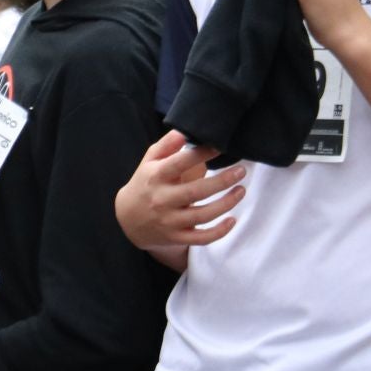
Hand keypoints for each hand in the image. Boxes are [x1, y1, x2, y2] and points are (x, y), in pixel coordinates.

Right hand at [114, 130, 245, 251]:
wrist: (128, 219)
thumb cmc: (145, 183)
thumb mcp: (149, 161)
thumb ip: (166, 145)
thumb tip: (184, 131)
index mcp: (156, 177)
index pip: (179, 163)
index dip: (201, 154)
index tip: (220, 146)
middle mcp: (162, 199)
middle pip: (196, 192)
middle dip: (222, 181)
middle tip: (241, 171)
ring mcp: (170, 221)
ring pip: (203, 215)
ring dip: (226, 203)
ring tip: (241, 190)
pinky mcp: (176, 237)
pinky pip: (201, 238)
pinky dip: (219, 231)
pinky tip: (232, 220)